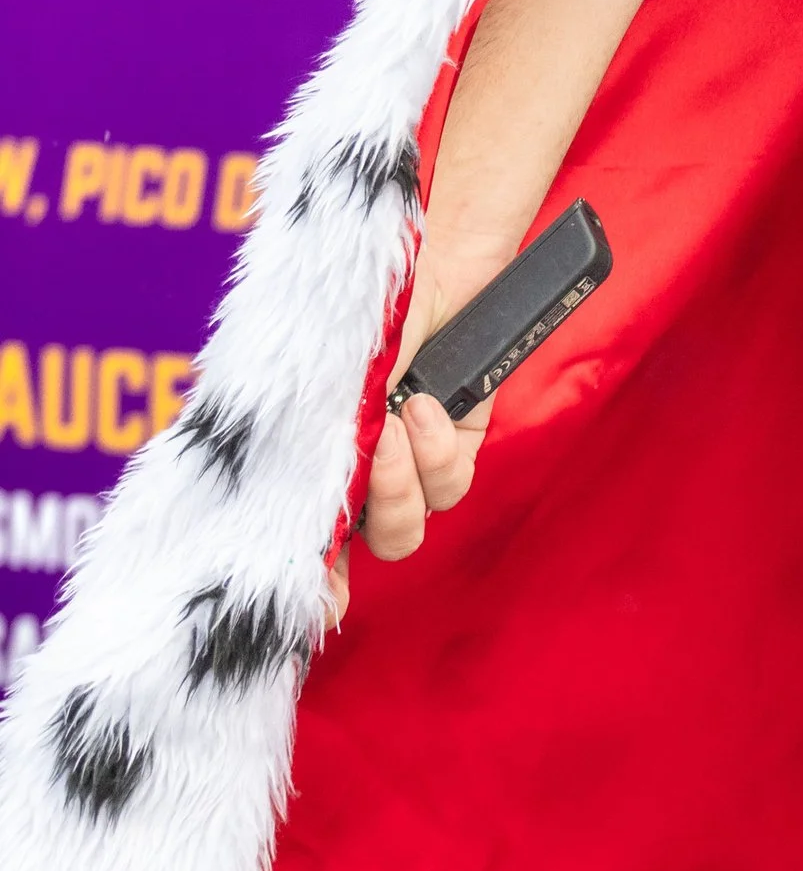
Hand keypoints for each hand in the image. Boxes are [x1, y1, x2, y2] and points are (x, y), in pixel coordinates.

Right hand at [321, 250, 504, 629]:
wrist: (421, 264)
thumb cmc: (355, 316)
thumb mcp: (318, 378)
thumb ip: (300, 432)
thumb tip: (275, 478)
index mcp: (315, 473)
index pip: (307, 551)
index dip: (309, 590)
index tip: (315, 606)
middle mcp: (361, 481)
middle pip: (360, 553)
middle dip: (360, 536)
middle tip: (359, 479)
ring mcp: (411, 466)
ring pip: (406, 530)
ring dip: (397, 482)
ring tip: (395, 416)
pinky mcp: (460, 445)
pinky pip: (451, 484)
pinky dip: (435, 451)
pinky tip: (423, 404)